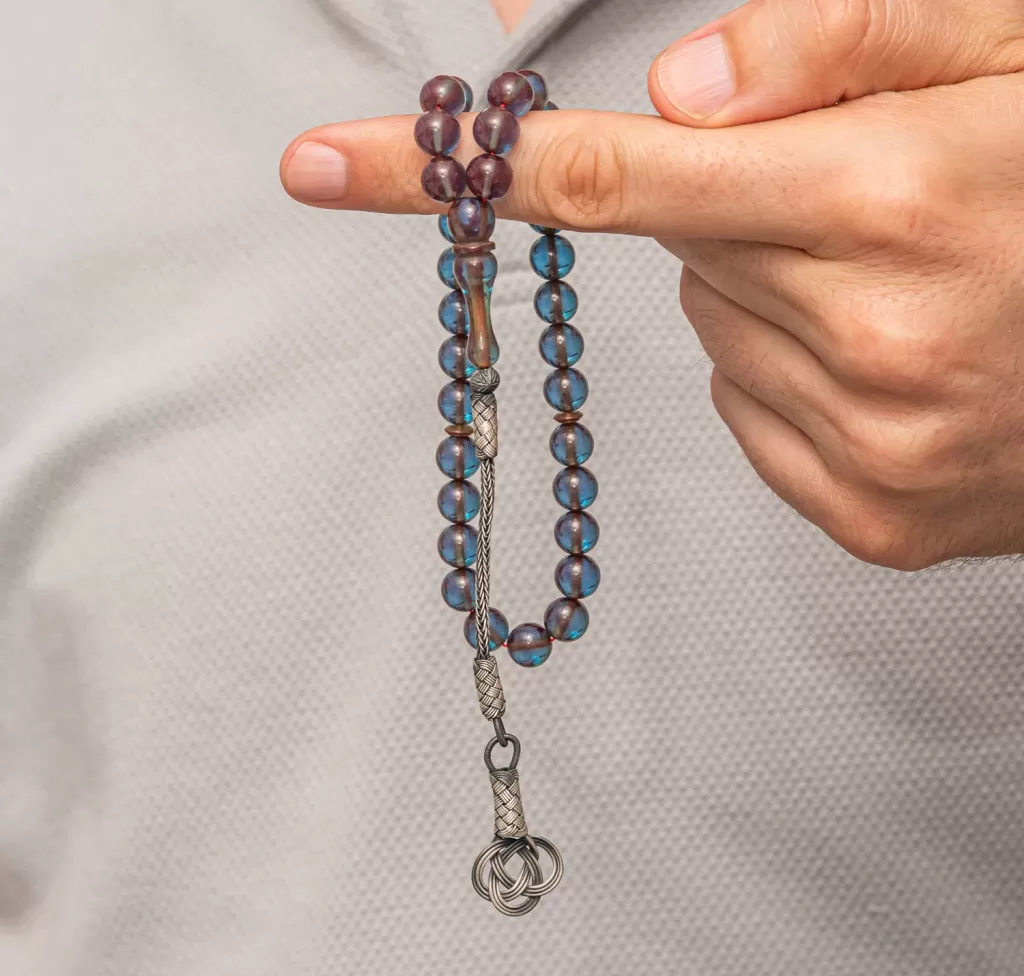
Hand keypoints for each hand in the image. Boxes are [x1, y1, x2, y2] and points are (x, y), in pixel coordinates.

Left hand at [279, 0, 1023, 569]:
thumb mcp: (1000, 46)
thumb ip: (835, 40)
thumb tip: (671, 95)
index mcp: (883, 198)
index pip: (607, 176)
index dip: (452, 171)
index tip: (320, 166)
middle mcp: (865, 342)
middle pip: (679, 254)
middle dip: (744, 214)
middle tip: (868, 204)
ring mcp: (866, 449)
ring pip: (716, 340)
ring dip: (779, 297)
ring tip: (904, 284)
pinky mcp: (868, 518)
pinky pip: (753, 421)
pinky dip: (795, 378)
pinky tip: (895, 360)